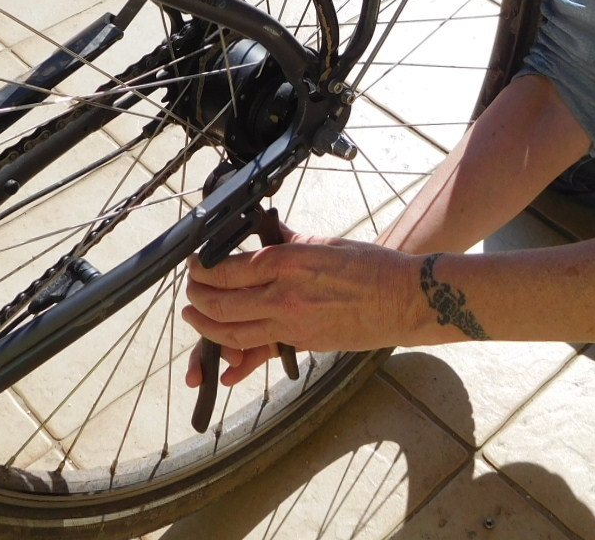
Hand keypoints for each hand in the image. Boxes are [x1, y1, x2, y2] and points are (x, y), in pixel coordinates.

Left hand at [181, 223, 420, 387]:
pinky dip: (238, 358)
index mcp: (285, 262)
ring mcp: (291, 325)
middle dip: (196, 299)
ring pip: (232, 334)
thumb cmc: (369, 265)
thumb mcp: (322, 242)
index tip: (194, 265)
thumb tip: (264, 230)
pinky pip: (260, 353)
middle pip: (220, 304)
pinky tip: (225, 365)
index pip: (226, 270)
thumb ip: (286, 239)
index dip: (202, 270)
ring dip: (206, 328)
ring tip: (195, 318)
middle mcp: (282, 296)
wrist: (403, 299)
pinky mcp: (302, 343)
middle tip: (191, 291)